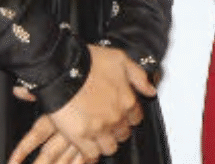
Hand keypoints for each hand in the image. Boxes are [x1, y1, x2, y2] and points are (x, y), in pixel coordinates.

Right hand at [8, 46, 155, 163]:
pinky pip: (91, 155)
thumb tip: (151, 91)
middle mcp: (116, 117)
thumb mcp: (121, 59)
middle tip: (106, 123)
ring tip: (96, 136)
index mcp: (127, 100)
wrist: (63, 69)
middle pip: (123, 134)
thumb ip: (138, 76)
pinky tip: (87, 147)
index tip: (120, 113)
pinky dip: (91, 153)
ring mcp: (99, 129)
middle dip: (117, 130)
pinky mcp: (80, 137)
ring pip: (110, 147)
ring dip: (105, 142)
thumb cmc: (90, 62)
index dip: (128, 116)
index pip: (136, 119)